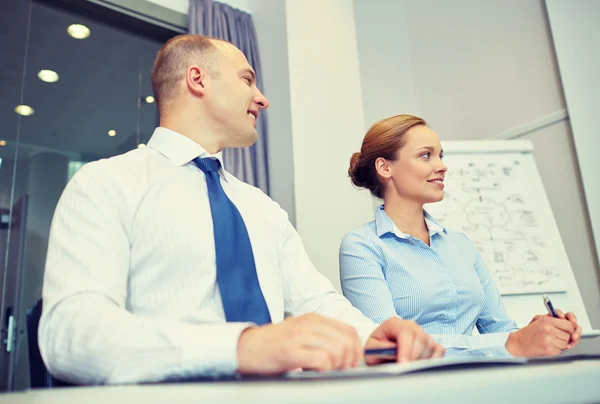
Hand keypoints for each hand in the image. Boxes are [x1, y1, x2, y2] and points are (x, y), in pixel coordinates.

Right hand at [236, 313, 361, 374]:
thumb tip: (346, 351)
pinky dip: (325, 370)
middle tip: (339, 370)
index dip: (355, 350)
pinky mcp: (291, 351)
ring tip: (326, 372)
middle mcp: (308, 324)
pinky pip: (322, 360)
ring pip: (337, 350)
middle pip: (347, 341)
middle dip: (349, 360)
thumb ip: (320, 336)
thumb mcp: (300, 333)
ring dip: (337, 366)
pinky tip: (314, 372)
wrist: (244, 348)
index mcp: (313, 318)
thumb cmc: (272, 345)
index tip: (350, 362)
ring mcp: (299, 336)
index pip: (349, 331)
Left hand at [364, 317, 443, 364]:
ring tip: (410, 368)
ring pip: (430, 345)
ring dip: (422, 360)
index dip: (406, 349)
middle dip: (414, 357)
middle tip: (406, 370)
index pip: (405, 333)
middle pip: (421, 338)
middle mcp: (411, 326)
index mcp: (394, 324)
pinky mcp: (430, 342)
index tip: (403, 364)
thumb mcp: (371, 348)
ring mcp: (422, 333)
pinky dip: (432, 360)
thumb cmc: (376, 347)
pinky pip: (438, 350)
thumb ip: (380, 349)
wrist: (381, 347)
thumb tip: (394, 353)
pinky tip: (420, 366)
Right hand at [528, 310, 581, 349]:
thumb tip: (571, 323)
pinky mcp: (549, 350)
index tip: (569, 329)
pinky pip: (561, 350)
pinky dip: (557, 349)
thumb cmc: (529, 331)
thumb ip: (555, 318)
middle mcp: (549, 330)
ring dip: (561, 343)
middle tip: (559, 336)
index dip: (571, 328)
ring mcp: (549, 340)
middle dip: (566, 336)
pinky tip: (549, 345)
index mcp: (547, 320)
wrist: (518, 342)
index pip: (569, 325)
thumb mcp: (539, 319)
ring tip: (551, 340)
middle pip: (569, 335)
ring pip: (566, 343)